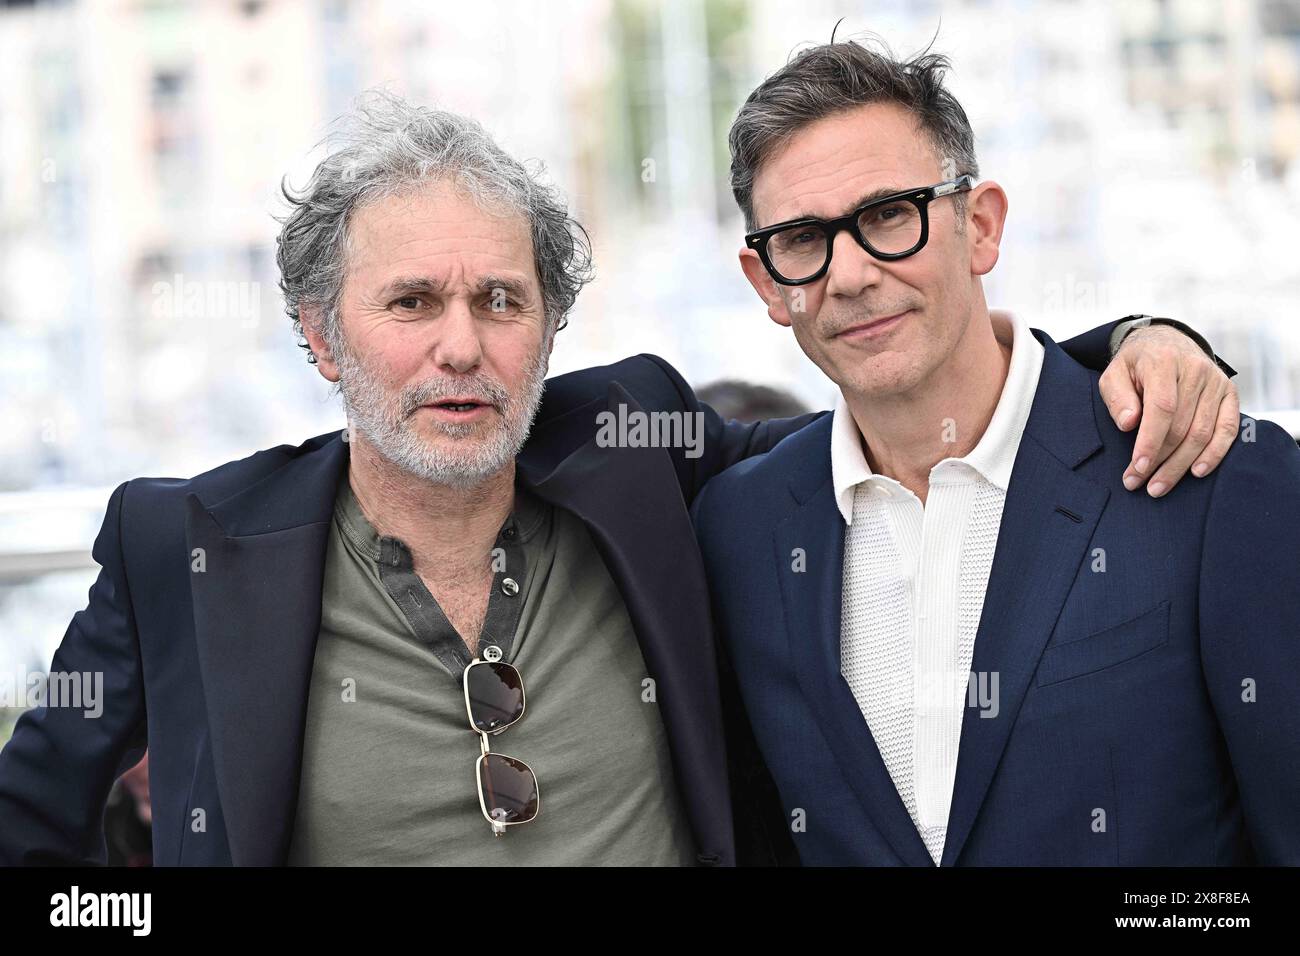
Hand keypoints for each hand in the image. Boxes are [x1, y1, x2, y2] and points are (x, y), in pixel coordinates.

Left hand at [1098, 324, 1238, 495]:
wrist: (1166, 342)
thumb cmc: (1136, 364)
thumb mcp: (1114, 373)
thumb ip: (1117, 397)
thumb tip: (1129, 424)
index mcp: (1164, 362)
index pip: (1162, 408)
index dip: (1150, 441)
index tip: (1138, 467)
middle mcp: (1195, 370)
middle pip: (1182, 426)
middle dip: (1160, 461)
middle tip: (1139, 484)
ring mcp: (1216, 382)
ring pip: (1203, 432)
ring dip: (1181, 465)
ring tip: (1159, 486)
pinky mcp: (1229, 392)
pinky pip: (1228, 428)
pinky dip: (1215, 453)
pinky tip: (1197, 471)